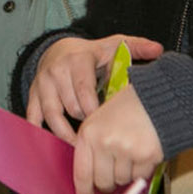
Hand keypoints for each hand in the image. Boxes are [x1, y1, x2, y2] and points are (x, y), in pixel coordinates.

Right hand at [25, 34, 163, 143]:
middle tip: (100, 137)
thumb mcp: (113, 45)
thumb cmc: (90, 53)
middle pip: (71, 106)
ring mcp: (42, 84)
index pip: (84, 90)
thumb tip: (159, 49)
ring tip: (81, 148)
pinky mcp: (33, 94)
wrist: (58, 49)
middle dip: (85, 123)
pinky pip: (33, 117)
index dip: (95, 111)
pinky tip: (55, 147)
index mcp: (78, 60)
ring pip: (52, 115)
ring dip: (66, 134)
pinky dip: (41, 133)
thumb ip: (136, 46)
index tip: (107, 124)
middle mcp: (57, 71)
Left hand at [72, 84, 162, 193]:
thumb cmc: (125, 111)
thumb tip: (91, 183)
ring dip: (126, 174)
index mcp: (88, 134)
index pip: (81, 173)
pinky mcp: (145, 156)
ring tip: (130, 153)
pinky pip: (140, 177)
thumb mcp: (99, 123)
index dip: (84, 193)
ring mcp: (125, 150)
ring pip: (122, 181)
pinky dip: (141, 171)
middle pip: (103, 183)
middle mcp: (104, 143)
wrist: (153, 100)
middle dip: (109, 184)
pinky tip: (141, 153)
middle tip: (114, 175)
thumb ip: (92, 149)